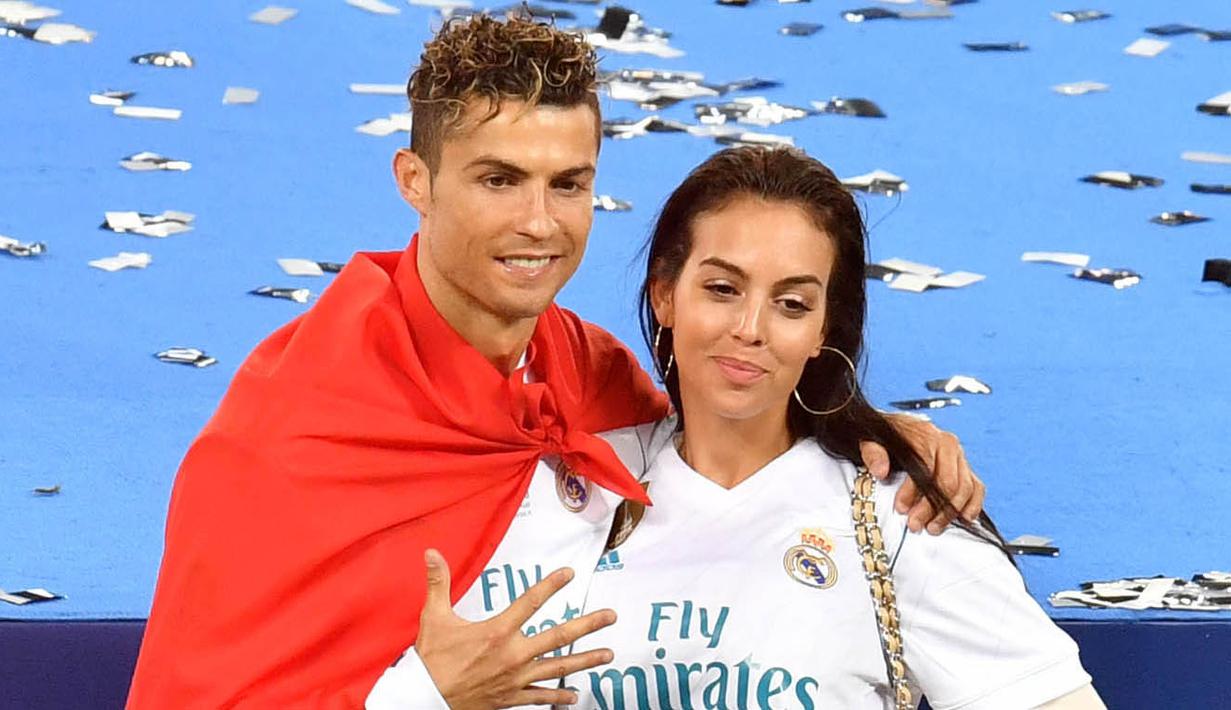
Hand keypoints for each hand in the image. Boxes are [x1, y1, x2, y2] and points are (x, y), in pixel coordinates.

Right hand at [415, 549, 616, 708]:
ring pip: (558, 668)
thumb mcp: (434, 618)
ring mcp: (515, 678)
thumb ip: (438, 583)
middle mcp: (513, 655)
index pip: (530, 602)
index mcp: (497, 631)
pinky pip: (540, 698)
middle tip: (610, 616)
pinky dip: (559, 698)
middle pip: (558, 637)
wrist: (426, 699)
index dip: (551, 586)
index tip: (569, 574)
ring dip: (585, 661)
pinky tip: (575, 697)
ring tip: (608, 654)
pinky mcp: (511, 697)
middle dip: (588, 625)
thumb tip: (431, 553)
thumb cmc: (432, 660)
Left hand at [859, 416, 984, 534]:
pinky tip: (963, 518)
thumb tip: (881, 472)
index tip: (901, 509)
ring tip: (932, 527)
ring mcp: (959, 456)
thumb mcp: (870, 440)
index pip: (926, 468)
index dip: (913, 492)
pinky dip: (974, 504)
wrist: (899, 427)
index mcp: (925, 435)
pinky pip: (977, 487)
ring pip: (964, 488)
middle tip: (915, 525)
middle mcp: (947, 444)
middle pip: (948, 482)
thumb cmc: (886, 438)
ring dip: (950, 512)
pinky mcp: (966, 467)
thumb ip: (873, 454)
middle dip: (932, 508)